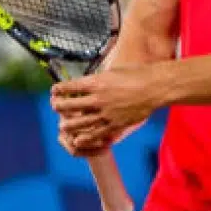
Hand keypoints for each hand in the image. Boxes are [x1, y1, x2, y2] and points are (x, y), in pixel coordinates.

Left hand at [50, 65, 164, 155]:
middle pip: (68, 106)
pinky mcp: (115, 124)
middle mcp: (98, 98)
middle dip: (58, 106)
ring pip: (78, 123)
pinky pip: (95, 134)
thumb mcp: (114, 71)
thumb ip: (99, 79)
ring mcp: (106, 112)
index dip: (58, 89)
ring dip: (67, 124)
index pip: (68, 87)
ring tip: (63, 124)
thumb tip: (86, 82)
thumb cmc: (137, 75)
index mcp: (97, 82)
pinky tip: (78, 138)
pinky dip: (85, 137)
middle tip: (56, 106)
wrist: (156, 86)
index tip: (55, 90)